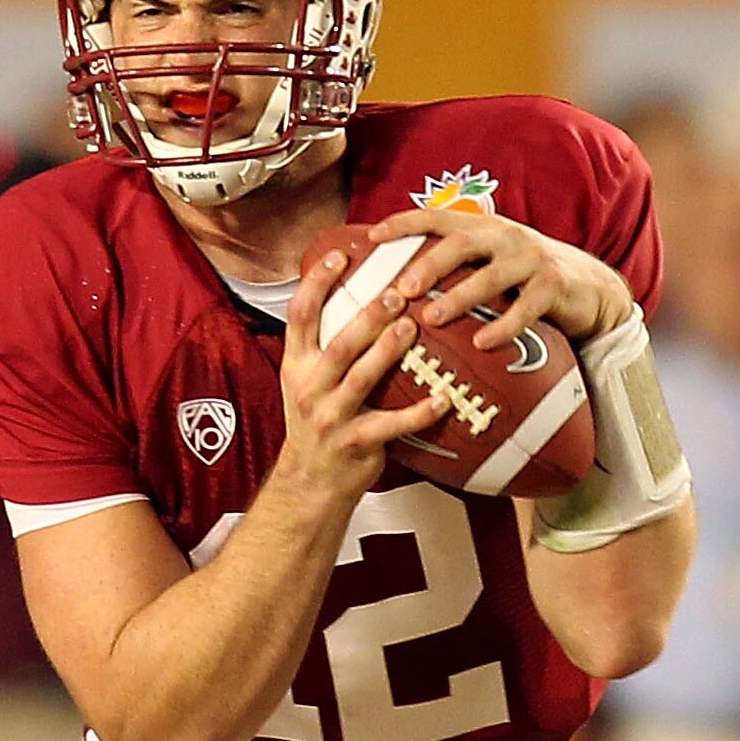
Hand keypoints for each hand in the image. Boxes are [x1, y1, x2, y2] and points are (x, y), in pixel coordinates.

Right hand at [277, 246, 445, 503]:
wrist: (309, 483)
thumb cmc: (319, 424)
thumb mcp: (307, 382)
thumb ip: (325, 346)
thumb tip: (359, 295)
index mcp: (296, 367)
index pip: (298, 317)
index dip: (316, 284)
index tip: (338, 256)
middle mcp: (308, 389)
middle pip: (337, 345)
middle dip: (366, 317)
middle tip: (396, 292)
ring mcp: (329, 417)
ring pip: (360, 379)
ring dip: (387, 351)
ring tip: (412, 327)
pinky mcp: (354, 443)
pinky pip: (391, 425)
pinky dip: (419, 412)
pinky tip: (443, 397)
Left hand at [371, 210, 631, 348]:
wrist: (589, 288)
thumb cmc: (523, 280)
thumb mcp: (489, 263)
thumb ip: (454, 266)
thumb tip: (395, 287)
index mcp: (483, 229)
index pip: (439, 217)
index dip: (405, 223)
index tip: (372, 237)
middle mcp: (505, 237)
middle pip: (463, 242)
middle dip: (429, 264)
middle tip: (401, 289)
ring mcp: (531, 259)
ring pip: (491, 275)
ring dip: (460, 297)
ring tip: (432, 318)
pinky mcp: (553, 286)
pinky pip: (526, 307)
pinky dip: (504, 325)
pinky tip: (482, 343)